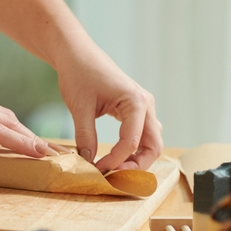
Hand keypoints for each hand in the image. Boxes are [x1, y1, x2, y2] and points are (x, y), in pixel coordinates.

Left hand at [57, 44, 162, 171]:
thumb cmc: (79, 73)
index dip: (115, 161)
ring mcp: (143, 108)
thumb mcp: (80, 107)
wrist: (77, 53)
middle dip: (136, 166)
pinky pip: (142, 135)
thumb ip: (85, 137)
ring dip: (136, 160)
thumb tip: (88, 164)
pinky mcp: (134, 110)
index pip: (132, 143)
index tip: (96, 170)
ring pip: (150, 143)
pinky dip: (132, 150)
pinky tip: (115, 158)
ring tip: (114, 171)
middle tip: (114, 178)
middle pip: (153, 146)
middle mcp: (145, 105)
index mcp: (136, 102)